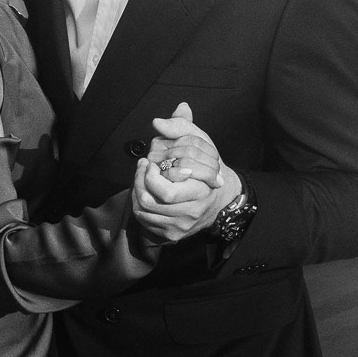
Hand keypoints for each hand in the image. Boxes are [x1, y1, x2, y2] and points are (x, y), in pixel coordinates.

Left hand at [130, 103, 237, 242]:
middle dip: (139, 182)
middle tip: (143, 167)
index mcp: (200, 192)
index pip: (166, 192)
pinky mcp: (172, 235)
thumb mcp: (200, 141)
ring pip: (144, 213)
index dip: (150, 176)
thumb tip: (158, 122)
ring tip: (142, 177)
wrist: (221, 199)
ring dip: (136, 191)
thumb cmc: (208, 168)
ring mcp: (181, 226)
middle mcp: (191, 213)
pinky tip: (144, 191)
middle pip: (150, 203)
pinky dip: (138, 205)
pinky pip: (146, 222)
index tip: (150, 162)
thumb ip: (180, 127)